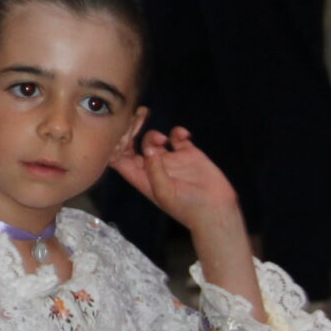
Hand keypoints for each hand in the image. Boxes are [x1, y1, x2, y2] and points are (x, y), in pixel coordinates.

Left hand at [108, 127, 243, 234]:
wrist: (216, 210)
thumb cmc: (186, 207)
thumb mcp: (165, 192)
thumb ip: (154, 169)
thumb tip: (148, 148)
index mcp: (142, 178)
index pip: (120, 161)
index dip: (114, 148)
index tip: (118, 135)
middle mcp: (153, 167)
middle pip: (134, 146)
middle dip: (133, 132)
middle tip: (138, 120)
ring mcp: (170, 159)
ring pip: (153, 139)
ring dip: (154, 134)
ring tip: (164, 140)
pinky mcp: (188, 154)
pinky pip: (178, 137)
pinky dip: (178, 132)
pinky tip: (184, 135)